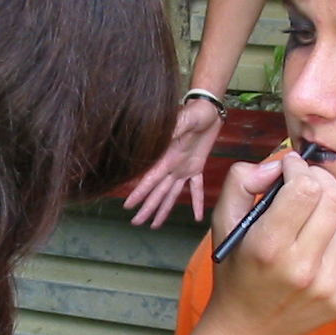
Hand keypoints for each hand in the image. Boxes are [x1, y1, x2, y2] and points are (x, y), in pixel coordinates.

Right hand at [123, 101, 224, 227]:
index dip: (139, 193)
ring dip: (163, 210)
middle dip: (147, 208)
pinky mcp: (196, 167)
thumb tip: (158, 139)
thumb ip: (172, 129)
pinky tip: (196, 217)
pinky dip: (196, 202)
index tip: (127, 206)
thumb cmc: (194, 112)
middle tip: (136, 223)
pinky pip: (196, 188)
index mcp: (166, 157)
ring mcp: (183, 168)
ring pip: (171, 194)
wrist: (208, 109)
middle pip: (157, 191)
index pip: (150, 179)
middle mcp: (171, 166)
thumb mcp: (183, 119)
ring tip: (155, 226)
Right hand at [203, 153, 335, 334]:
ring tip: (304, 223)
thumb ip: (241, 183)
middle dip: (319, 181)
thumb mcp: (222, 225)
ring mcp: (327, 286)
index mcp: (268, 247)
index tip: (289, 169)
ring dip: (326, 210)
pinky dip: (334, 240)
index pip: (306, 188)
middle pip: (333, 199)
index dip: (299, 169)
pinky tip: (314, 252)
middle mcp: (301, 268)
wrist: (248, 333)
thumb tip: (277, 165)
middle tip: (304, 183)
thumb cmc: (235, 271)